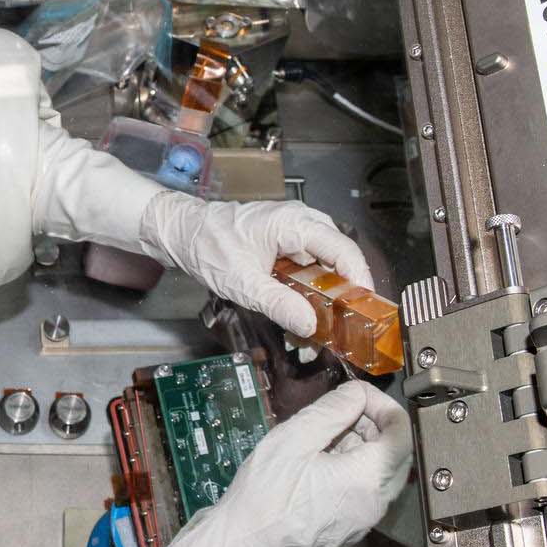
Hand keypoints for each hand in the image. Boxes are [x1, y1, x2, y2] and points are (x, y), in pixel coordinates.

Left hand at [139, 196, 374, 336]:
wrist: (181, 232)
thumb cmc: (207, 245)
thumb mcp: (242, 283)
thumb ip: (278, 304)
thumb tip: (308, 324)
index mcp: (294, 223)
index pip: (343, 249)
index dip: (360, 279)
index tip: (365, 307)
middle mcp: (299, 221)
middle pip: (339, 256)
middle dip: (346, 289)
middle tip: (348, 320)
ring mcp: (292, 230)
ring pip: (324, 261)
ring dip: (328, 289)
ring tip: (328, 319)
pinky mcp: (284, 242)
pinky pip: (308, 263)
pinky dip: (310, 286)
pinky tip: (306, 308)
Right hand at [163, 380, 412, 546]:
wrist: (242, 546)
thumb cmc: (265, 493)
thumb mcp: (293, 439)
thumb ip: (332, 411)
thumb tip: (356, 394)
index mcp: (367, 479)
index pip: (402, 433)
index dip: (383, 405)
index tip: (354, 395)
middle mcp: (375, 503)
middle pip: (396, 454)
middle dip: (374, 424)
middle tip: (339, 411)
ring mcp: (363, 520)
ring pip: (380, 473)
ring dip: (362, 446)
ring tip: (323, 435)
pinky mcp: (348, 529)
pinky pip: (364, 491)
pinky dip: (352, 468)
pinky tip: (318, 462)